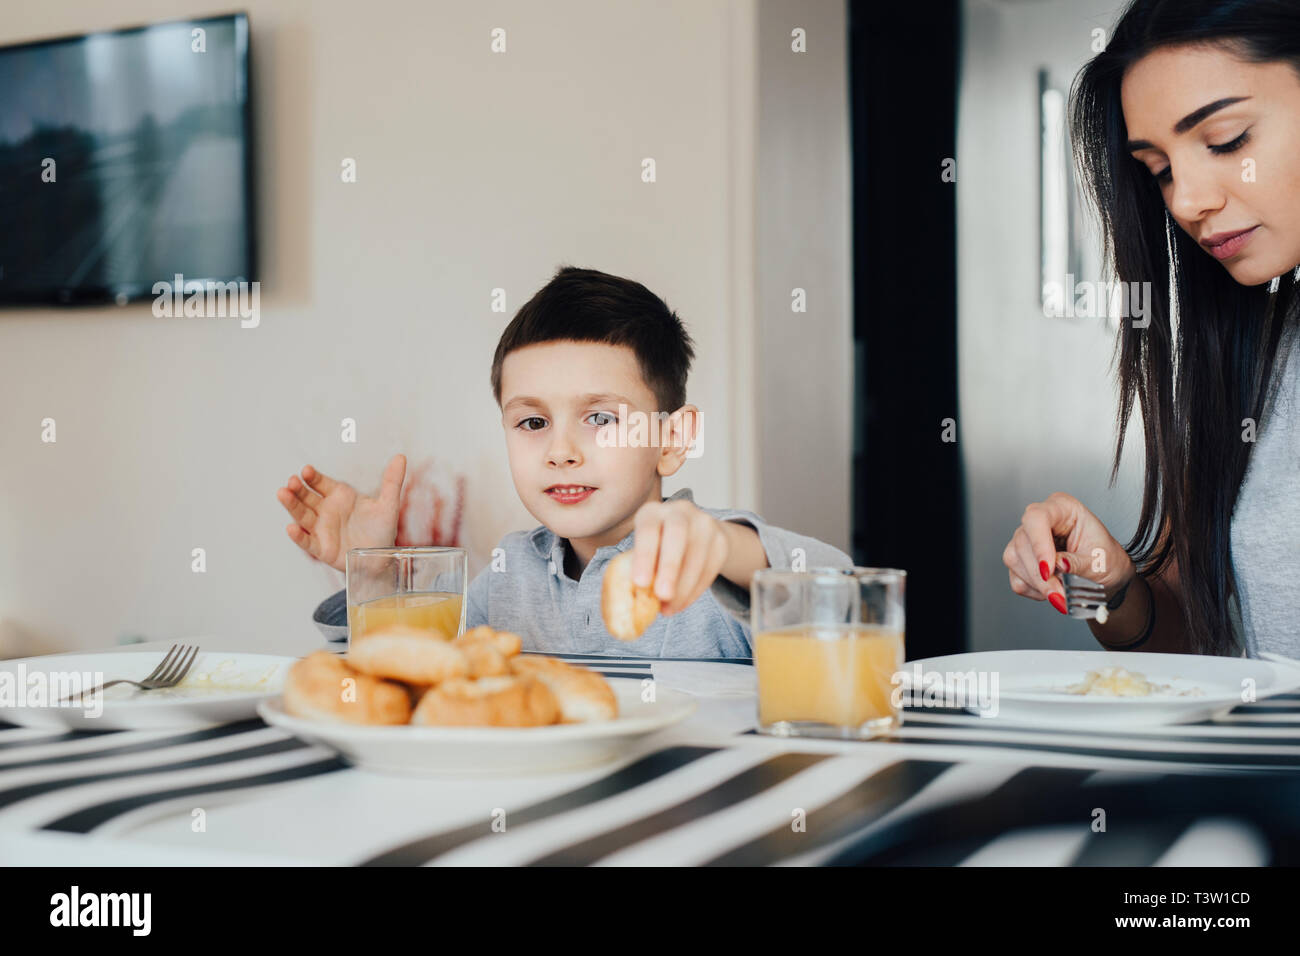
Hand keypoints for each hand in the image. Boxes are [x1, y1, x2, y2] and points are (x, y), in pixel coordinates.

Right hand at [276, 454, 405, 571]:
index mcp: (339, 496)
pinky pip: (307, 541)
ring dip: (292, 505)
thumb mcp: (388, 505)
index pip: (321, 483)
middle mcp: (326, 511)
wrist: (381, 559)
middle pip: (307, 497)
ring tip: (283, 494)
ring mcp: (322, 529)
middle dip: (298, 489)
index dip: (313, 477)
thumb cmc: (381, 530)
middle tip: (292, 480)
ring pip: (302, 515)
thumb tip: (401, 457)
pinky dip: (298, 536)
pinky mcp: (322, 548)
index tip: (306, 470)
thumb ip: (392, 481)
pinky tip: (291, 528)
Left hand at [630, 498, 729, 615]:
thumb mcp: (642, 551)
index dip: (644, 555)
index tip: (639, 583)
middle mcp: (680, 512)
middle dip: (669, 567)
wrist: (693, 536)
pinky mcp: (721, 541)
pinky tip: (681, 604)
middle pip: (677, 534)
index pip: (648, 529)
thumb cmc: (655, 549)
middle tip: (662, 595)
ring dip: (683, 587)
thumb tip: (629, 601)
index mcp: (652, 512)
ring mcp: (704, 524)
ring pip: (697, 555)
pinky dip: (695, 591)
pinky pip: (710, 569)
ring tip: (669, 609)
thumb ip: (634, 568)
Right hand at [1003, 492, 1134, 614]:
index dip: (1039, 544)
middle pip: (1023, 542)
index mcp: (1063, 508)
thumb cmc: (1106, 558)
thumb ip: (1077, 563)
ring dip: (1039, 584)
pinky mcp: (1019, 560)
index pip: (1037, 517)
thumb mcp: (1099, 560)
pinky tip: (1053, 588)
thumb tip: (1058, 565)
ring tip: (1063, 593)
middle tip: (1061, 594)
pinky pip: (1017, 578)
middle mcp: (1039, 520)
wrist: (1105, 573)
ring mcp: (1026, 539)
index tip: (1048, 570)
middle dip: (1041, 575)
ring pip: (1015, 560)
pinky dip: (1035, 590)